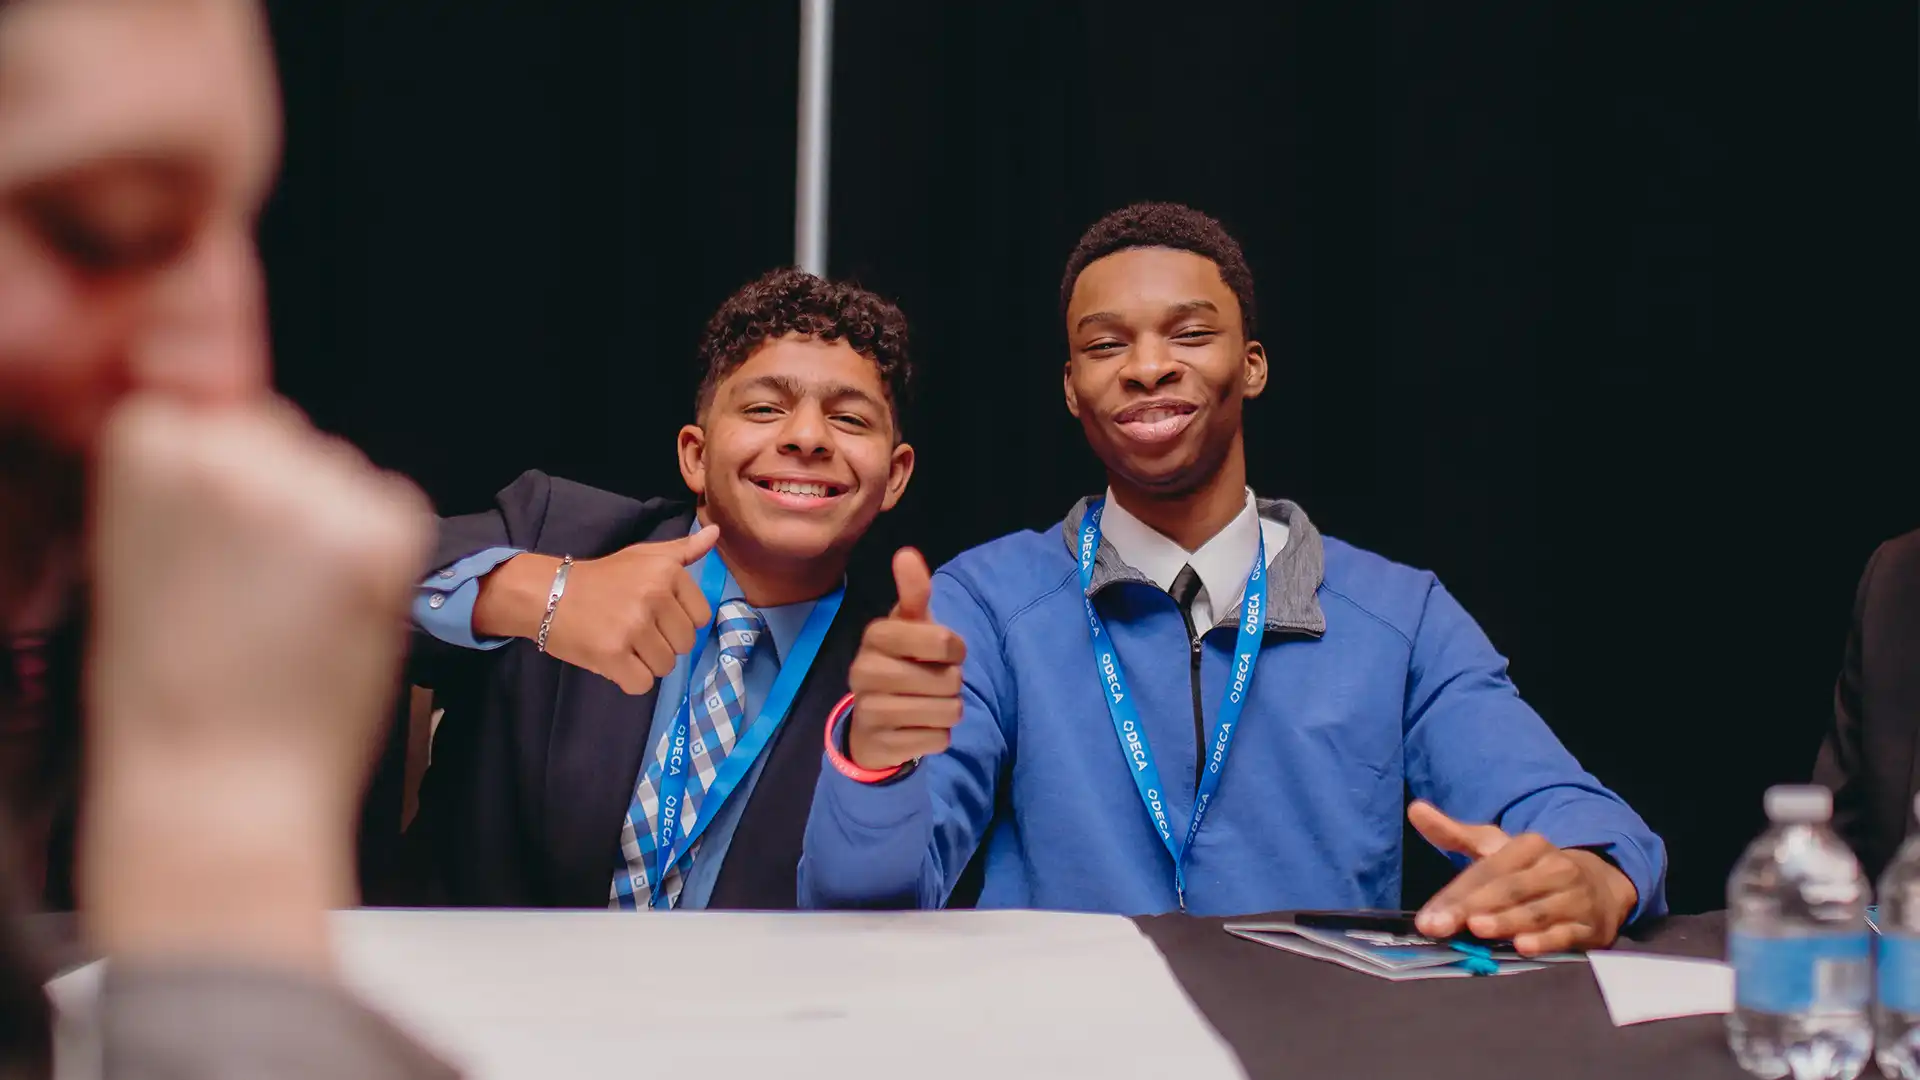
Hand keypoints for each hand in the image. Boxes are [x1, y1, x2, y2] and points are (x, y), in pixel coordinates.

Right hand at [82, 396, 433, 967]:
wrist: (224, 786)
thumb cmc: (170, 693)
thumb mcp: (133, 556)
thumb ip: (182, 487)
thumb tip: (224, 435)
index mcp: (150, 449)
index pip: (202, 413)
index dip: (212, 476)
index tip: (204, 535)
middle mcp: (235, 454)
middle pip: (275, 428)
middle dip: (274, 487)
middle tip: (254, 581)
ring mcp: (317, 490)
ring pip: (334, 466)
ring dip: (326, 517)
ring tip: (290, 607)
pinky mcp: (388, 531)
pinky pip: (389, 503)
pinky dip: (374, 546)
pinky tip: (335, 607)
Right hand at [474, 525, 718, 694]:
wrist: (548, 594)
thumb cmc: (602, 577)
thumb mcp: (643, 556)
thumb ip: (682, 550)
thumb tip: (716, 533)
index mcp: (667, 572)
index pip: (700, 617)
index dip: (678, 621)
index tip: (654, 614)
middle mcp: (654, 596)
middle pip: (685, 645)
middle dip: (663, 644)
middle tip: (635, 630)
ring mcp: (633, 626)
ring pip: (665, 666)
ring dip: (646, 663)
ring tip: (623, 644)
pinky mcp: (613, 654)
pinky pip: (642, 684)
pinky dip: (629, 679)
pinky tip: (614, 661)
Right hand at [844, 549, 966, 769]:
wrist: (872, 721)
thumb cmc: (901, 661)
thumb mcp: (909, 626)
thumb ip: (914, 592)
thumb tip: (906, 553)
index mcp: (875, 636)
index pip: (942, 640)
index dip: (955, 648)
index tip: (945, 652)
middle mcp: (865, 671)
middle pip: (949, 680)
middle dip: (951, 683)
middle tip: (931, 682)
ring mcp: (870, 711)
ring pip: (948, 712)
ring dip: (948, 710)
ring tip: (927, 704)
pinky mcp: (882, 744)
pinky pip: (938, 740)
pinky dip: (938, 736)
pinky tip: (918, 728)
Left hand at [1408, 800, 1638, 955]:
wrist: (1602, 887)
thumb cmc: (1534, 870)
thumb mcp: (1498, 848)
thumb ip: (1455, 833)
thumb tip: (1415, 809)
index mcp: (1529, 846)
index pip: (1487, 870)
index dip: (1456, 893)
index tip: (1427, 917)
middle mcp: (1554, 868)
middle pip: (1508, 889)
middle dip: (1471, 907)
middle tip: (1439, 926)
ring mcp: (1575, 898)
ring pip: (1536, 911)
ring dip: (1506, 921)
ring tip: (1477, 929)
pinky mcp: (1590, 927)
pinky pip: (1566, 934)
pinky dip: (1546, 941)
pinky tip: (1523, 947)